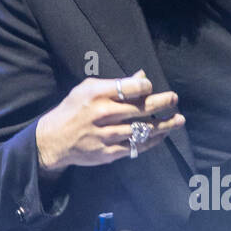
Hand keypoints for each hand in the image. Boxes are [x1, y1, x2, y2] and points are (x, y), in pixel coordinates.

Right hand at [35, 70, 185, 173]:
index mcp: (96, 94)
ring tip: (179, 120)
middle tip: (175, 100)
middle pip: (140, 109)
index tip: (153, 87)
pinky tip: (162, 136)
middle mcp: (102, 114)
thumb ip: (116, 84)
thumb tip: (142, 77)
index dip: (146, 86)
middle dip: (162, 104)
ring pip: (142, 130)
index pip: (130, 87)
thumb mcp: (87, 89)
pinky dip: (151, 141)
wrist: (52, 141)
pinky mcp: (108, 153)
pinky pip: (135, 147)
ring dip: (163, 126)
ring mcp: (106, 136)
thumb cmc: (72, 110)